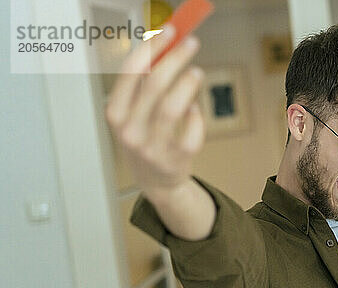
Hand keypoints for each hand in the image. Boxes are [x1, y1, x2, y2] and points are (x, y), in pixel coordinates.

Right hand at [105, 24, 204, 197]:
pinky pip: (191, 130)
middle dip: (176, 58)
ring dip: (189, 83)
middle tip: (192, 44)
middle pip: (155, 84)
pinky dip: (197, 116)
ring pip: (174, 107)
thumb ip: (144, 83)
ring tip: (196, 73)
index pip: (131, 71)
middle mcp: (129, 131)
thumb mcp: (133, 113)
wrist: (156, 181)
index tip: (169, 31)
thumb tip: (165, 45)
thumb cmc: (145, 139)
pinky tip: (194, 111)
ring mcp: (152, 147)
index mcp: (115, 113)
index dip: (152, 47)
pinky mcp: (175, 159)